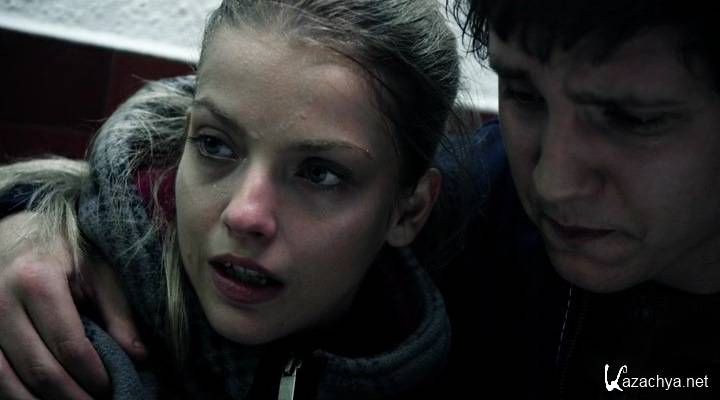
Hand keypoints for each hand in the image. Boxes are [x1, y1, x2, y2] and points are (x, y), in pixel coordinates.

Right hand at [0, 211, 145, 398]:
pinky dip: (14, 395)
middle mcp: (0, 301)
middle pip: (39, 368)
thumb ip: (119, 311)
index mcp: (36, 280)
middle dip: (72, 396)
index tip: (112, 389)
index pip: (69, 345)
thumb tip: (139, 356)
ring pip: (5, 380)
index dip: (93, 375)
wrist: (15, 232)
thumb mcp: (99, 269)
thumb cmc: (66, 250)